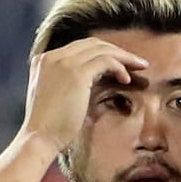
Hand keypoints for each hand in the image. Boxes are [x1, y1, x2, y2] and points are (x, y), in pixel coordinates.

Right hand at [19, 38, 149, 155]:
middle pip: (91, 44)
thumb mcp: (56, 100)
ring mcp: (63, 62)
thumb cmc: (50, 129)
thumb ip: (66, 86)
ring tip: (140, 68)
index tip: (119, 64)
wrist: (39, 138)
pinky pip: (105, 61)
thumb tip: (87, 87)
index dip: (102, 53)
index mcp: (44, 61)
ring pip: (101, 49)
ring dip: (124, 57)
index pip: (79, 48)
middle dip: (116, 51)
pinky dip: (119, 67)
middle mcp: (52, 57)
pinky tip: (127, 80)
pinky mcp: (76, 73)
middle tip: (137, 63)